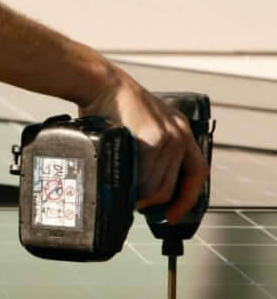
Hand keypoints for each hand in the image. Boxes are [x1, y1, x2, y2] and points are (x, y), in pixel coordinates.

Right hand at [80, 66, 208, 223]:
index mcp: (179, 132)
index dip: (186, 198)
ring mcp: (169, 137)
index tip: (173, 214)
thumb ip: (145, 151)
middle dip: (155, 203)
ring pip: (160, 187)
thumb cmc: (111, 105)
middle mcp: (180, 135)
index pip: (196, 173)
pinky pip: (146, 178)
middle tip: (138, 207)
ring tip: (126, 196)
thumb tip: (135, 183)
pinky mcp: (153, 139)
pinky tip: (123, 187)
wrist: (102, 85)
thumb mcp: (140, 126)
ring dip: (141, 198)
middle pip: (174, 186)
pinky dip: (134, 189)